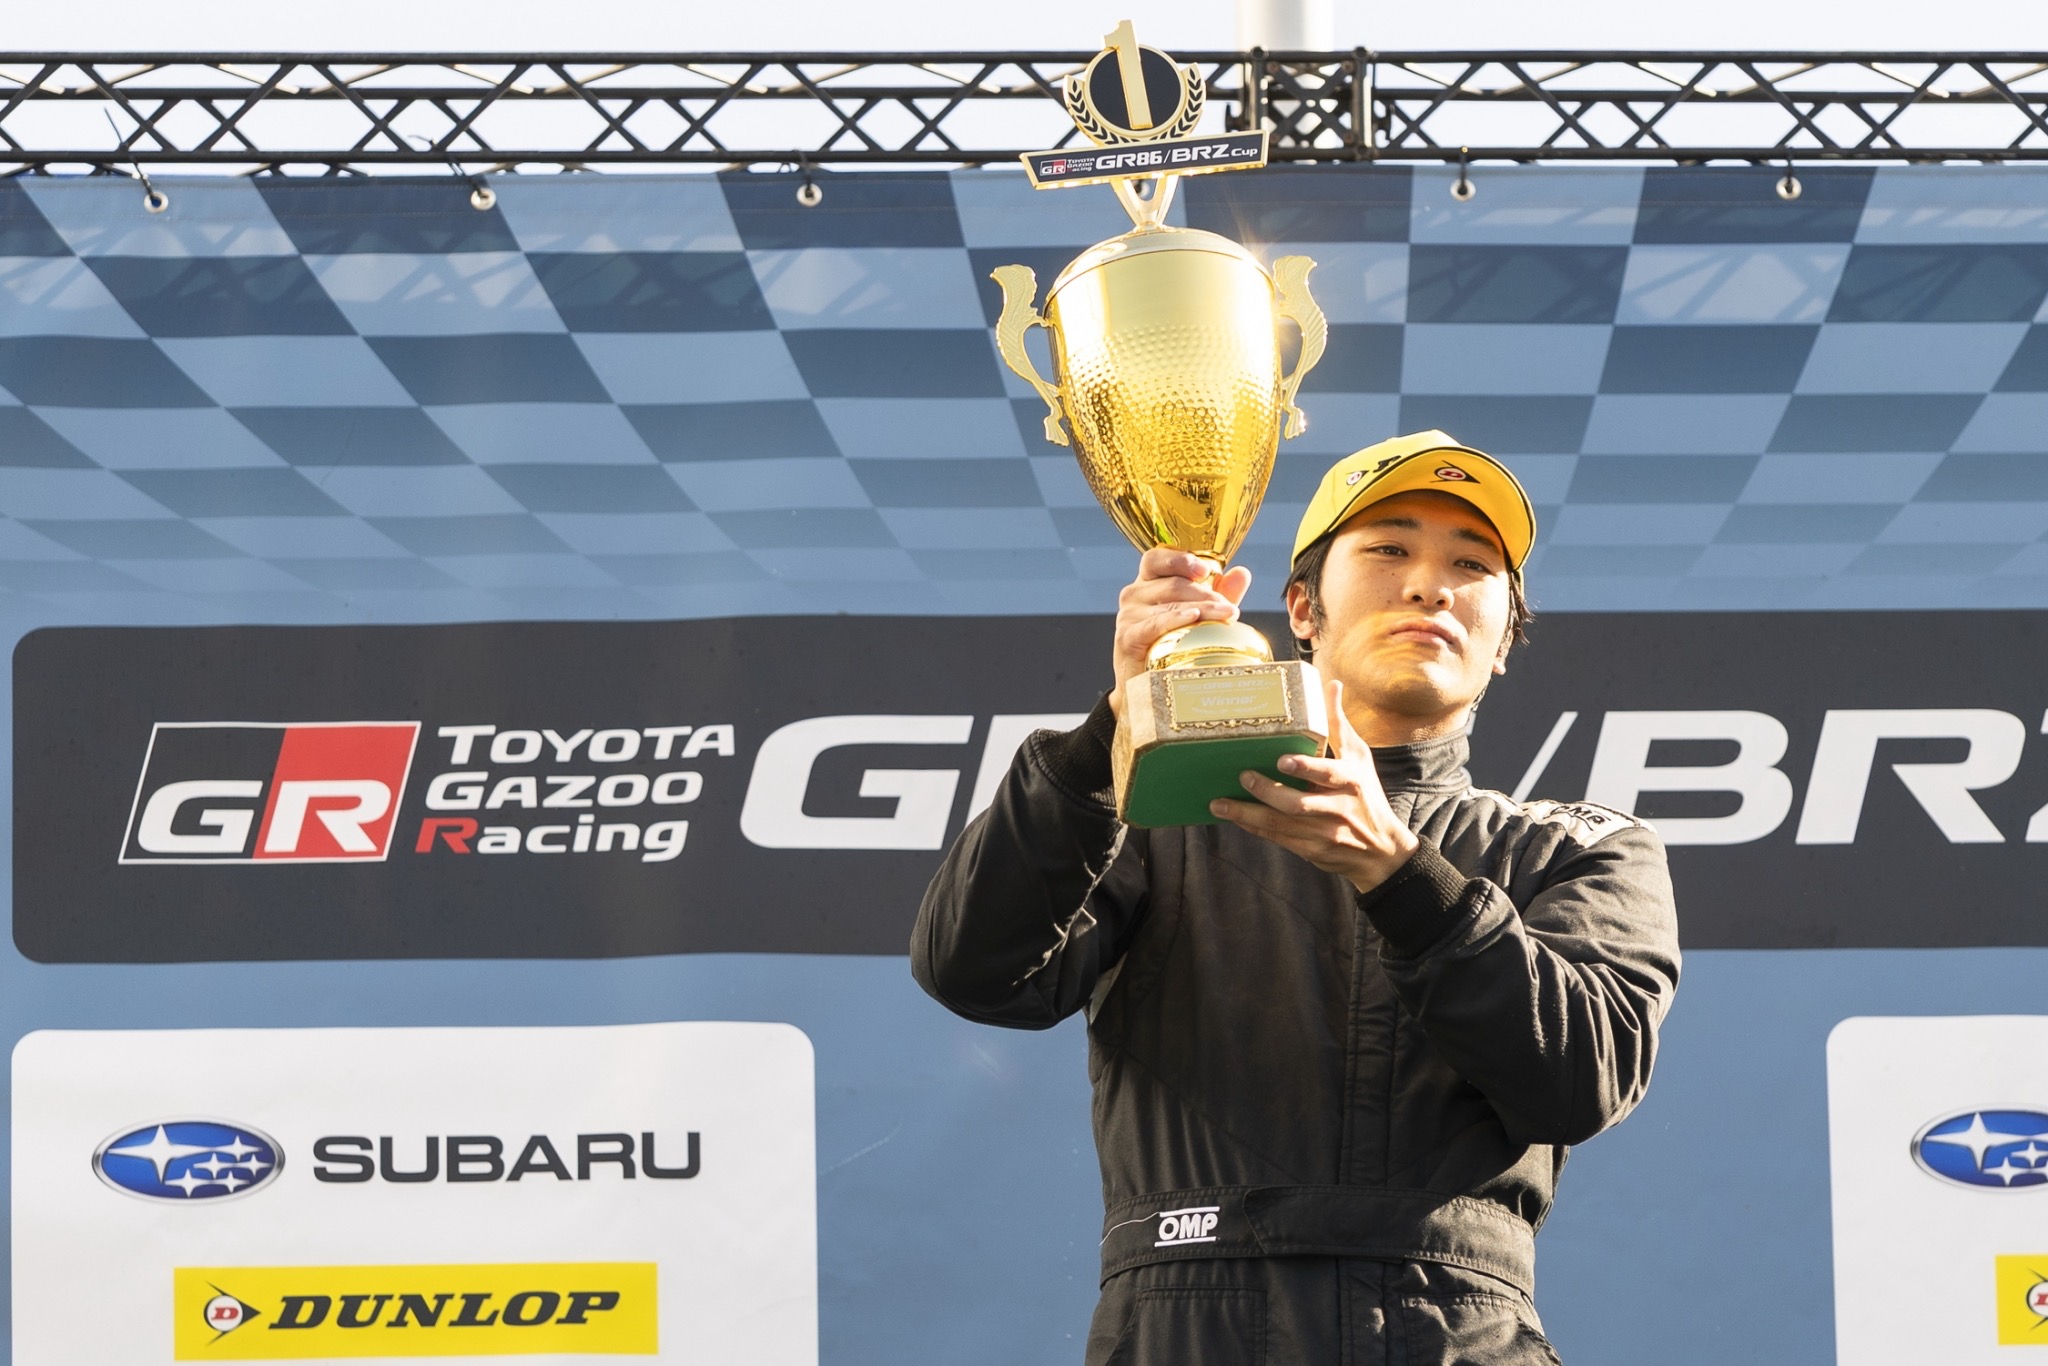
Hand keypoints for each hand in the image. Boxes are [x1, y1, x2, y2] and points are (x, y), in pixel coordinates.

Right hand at [1109, 548, 1250, 717]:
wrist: (1146, 689)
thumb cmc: (1170, 647)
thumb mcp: (1197, 616)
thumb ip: (1217, 594)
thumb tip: (1242, 572)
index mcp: (1147, 583)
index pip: (1157, 558)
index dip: (1180, 559)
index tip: (1205, 569)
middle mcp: (1134, 594)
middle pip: (1172, 584)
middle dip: (1205, 593)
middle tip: (1229, 608)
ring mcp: (1128, 615)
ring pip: (1170, 603)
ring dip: (1201, 607)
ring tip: (1226, 615)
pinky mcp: (1127, 637)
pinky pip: (1155, 624)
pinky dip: (1175, 619)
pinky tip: (1193, 618)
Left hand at [1208, 680, 1419, 893]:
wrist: (1381, 850)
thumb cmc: (1366, 795)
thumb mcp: (1359, 758)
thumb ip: (1338, 724)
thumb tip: (1331, 685)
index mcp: (1350, 780)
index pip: (1328, 773)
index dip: (1305, 768)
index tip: (1282, 761)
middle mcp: (1337, 808)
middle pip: (1297, 803)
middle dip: (1266, 792)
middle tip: (1243, 776)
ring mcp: (1323, 833)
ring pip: (1281, 825)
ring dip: (1247, 814)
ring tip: (1219, 803)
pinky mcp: (1311, 850)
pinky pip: (1278, 839)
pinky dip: (1254, 828)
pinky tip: (1234, 817)